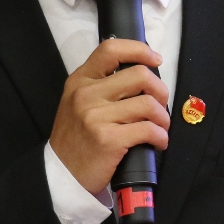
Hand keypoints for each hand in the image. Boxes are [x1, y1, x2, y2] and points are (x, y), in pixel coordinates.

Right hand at [49, 38, 171, 192]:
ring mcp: (96, 117)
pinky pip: (148, 130)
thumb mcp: (77, 103)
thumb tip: (142, 75)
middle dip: (160, 90)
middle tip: (159, 104)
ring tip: (159, 128)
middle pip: (139, 75)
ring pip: (148, 105)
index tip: (155, 60)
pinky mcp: (108, 140)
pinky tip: (158, 142)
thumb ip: (101, 85)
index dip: (139, 50)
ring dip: (162, 118)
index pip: (111, 49)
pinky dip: (160, 137)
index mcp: (80, 80)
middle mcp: (86, 94)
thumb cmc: (76, 138)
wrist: (61, 173)